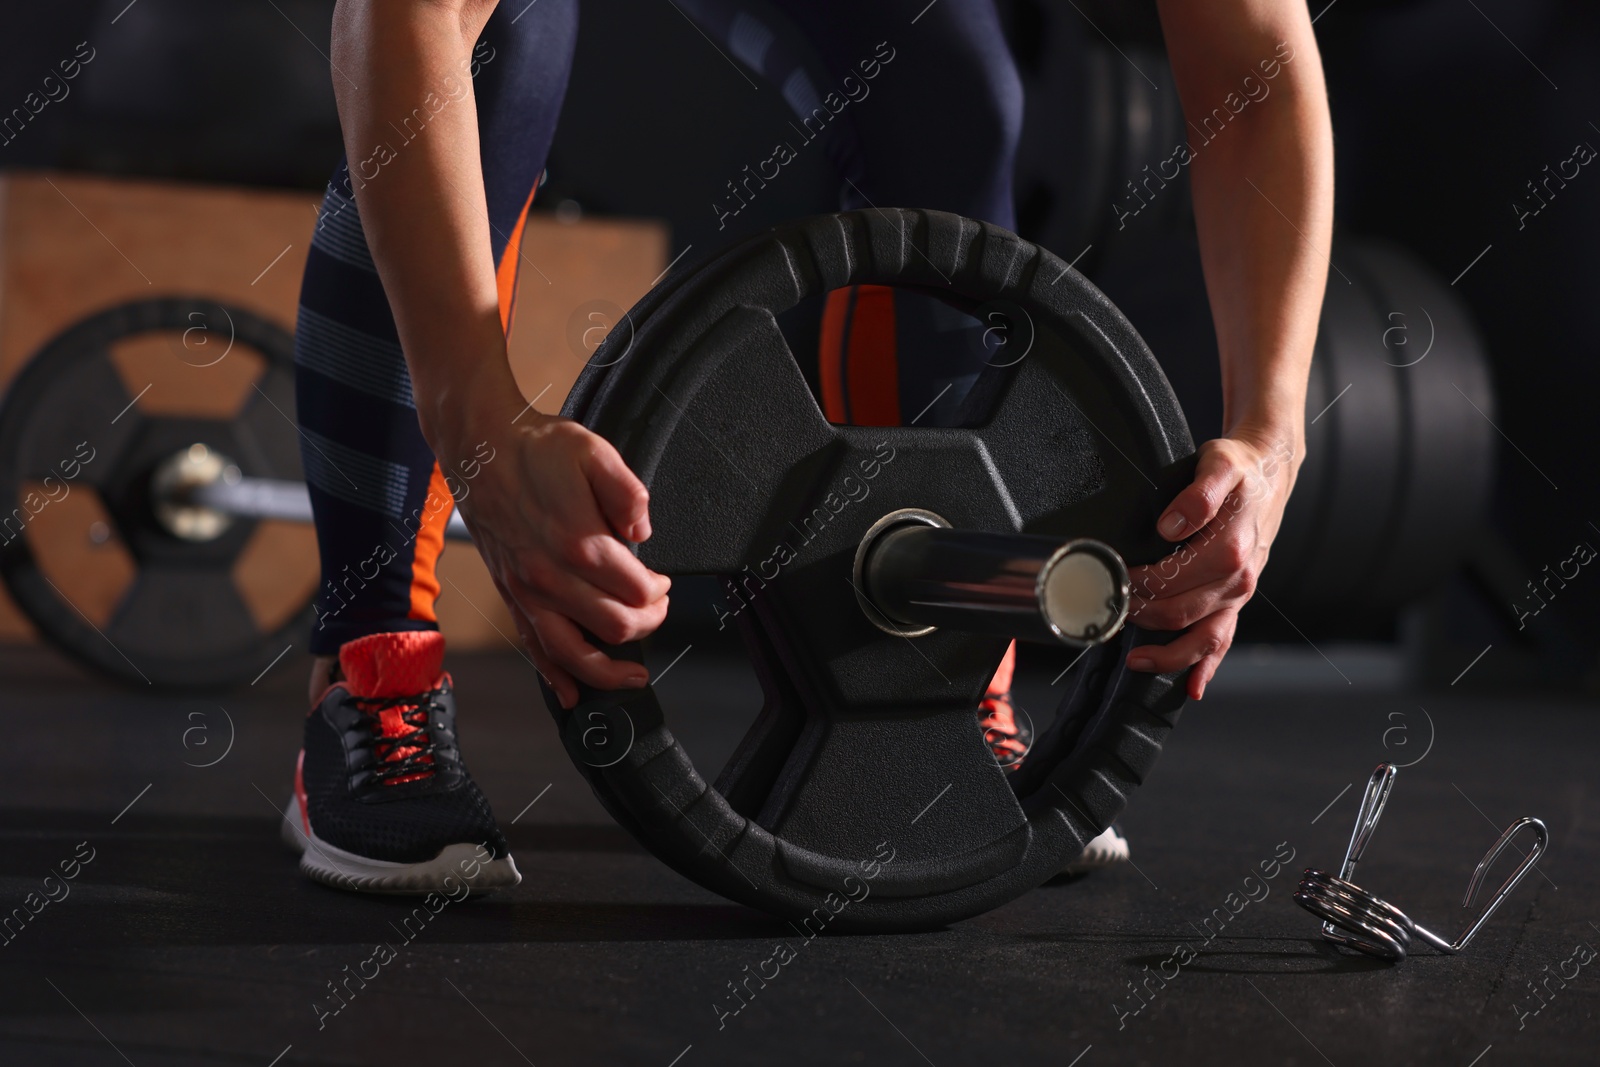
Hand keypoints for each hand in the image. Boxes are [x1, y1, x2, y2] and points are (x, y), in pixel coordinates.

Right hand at [442, 412, 670, 709]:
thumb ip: (628, 493)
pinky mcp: (511, 597)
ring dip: (609, 671)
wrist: (479, 450)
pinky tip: (573, 694)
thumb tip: (643, 533)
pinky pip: (534, 650)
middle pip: (615, 626)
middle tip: (657, 609)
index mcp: (578, 542)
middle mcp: (551, 575)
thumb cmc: (535, 450)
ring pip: (574, 655)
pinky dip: (556, 677)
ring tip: (634, 675)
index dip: (660, 591)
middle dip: (648, 623)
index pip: (637, 590)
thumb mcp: (593, 452)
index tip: (662, 582)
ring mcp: (528, 592)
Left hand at [1124, 435, 1297, 699]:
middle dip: (1140, 616)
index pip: (1171, 580)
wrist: (1268, 474)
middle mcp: (1237, 578)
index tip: (1110, 581)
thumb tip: (1170, 527)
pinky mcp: (1234, 600)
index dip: (1136, 584)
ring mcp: (1237, 594)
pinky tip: (1191, 687)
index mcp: (1230, 549)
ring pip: (1202, 638)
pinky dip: (1207, 667)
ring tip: (1135, 660)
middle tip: (1108, 611)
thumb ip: (1197, 496)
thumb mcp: (1218, 465)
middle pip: (1179, 612)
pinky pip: (1222, 640)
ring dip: (1167, 654)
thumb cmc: (1239, 469)